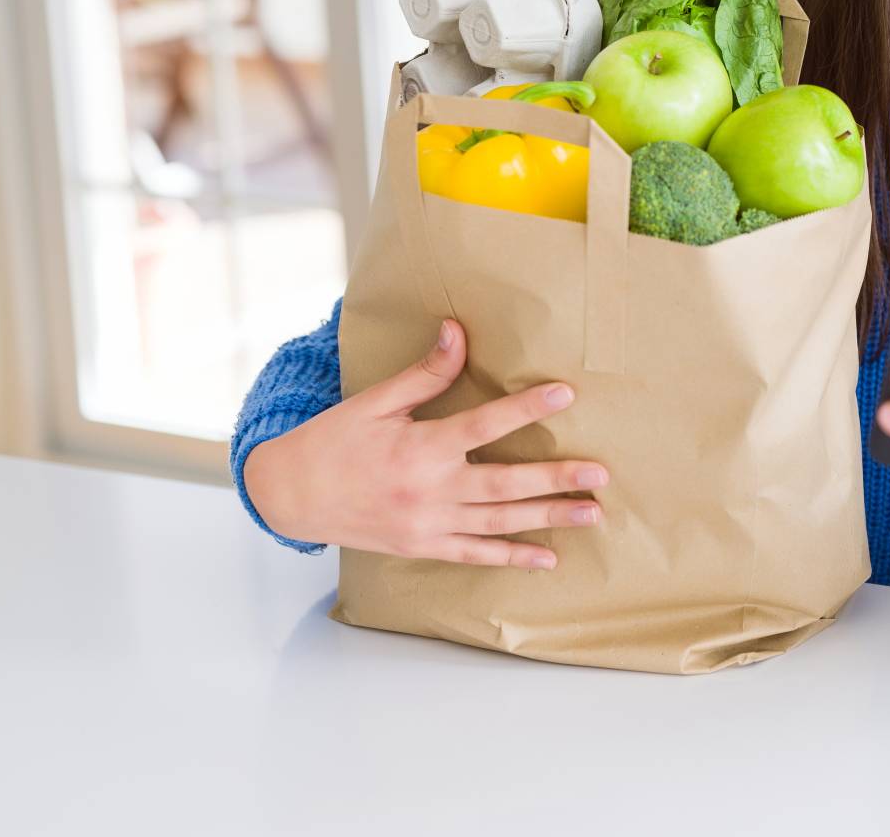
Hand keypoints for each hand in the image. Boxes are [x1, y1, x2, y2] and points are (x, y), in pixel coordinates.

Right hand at [244, 320, 608, 568]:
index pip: (484, 424)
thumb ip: (424, 372)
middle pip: (505, 484)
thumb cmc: (333, 442)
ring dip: (548, 518)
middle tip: (600, 474)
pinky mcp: (422, 547)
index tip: (565, 394)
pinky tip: (547, 557)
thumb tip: (457, 330)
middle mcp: (429, 490)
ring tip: (591, 513)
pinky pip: (474, 554)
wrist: (289, 496)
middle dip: (556, 479)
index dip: (526, 408)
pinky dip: (511, 558)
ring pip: (499, 523)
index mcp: (420, 447)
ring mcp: (428, 524)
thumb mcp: (375, 401)